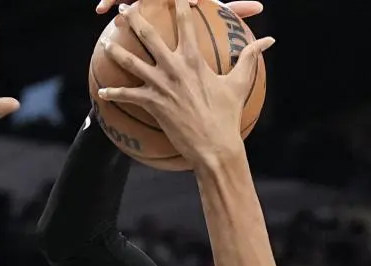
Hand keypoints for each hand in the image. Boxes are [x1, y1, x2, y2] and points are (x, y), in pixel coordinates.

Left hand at [96, 0, 273, 164]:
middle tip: (124, 7)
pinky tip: (101, 93)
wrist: (214, 146)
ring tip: (104, 42)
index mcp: (194, 58)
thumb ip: (250, 57)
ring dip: (116, 51)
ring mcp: (161, 84)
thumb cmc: (227, 115)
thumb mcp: (240, 83)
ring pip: (131, 62)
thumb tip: (269, 40)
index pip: (185, 21)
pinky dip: (113, 94)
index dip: (178, 2)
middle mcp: (175, 67)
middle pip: (148, 36)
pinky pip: (127, 96)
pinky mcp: (152, 103)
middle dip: (135, 18)